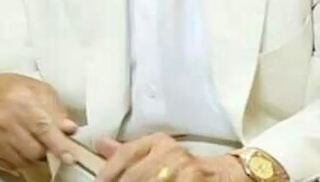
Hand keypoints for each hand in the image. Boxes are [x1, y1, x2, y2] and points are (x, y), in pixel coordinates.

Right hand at [0, 73, 77, 170]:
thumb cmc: (15, 90)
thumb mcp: (40, 90)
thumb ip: (56, 110)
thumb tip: (70, 130)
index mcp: (21, 100)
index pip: (42, 127)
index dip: (58, 144)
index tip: (70, 156)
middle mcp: (4, 119)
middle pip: (35, 150)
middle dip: (47, 148)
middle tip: (48, 139)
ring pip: (24, 161)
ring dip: (34, 154)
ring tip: (32, 137)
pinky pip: (11, 165)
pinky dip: (20, 157)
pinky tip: (18, 142)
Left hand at [95, 134, 250, 181]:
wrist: (221, 174)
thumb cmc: (181, 165)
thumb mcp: (155, 152)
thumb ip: (126, 152)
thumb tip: (98, 144)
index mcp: (157, 141)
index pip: (126, 154)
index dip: (109, 172)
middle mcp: (169, 152)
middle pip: (134, 176)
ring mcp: (184, 170)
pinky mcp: (193, 180)